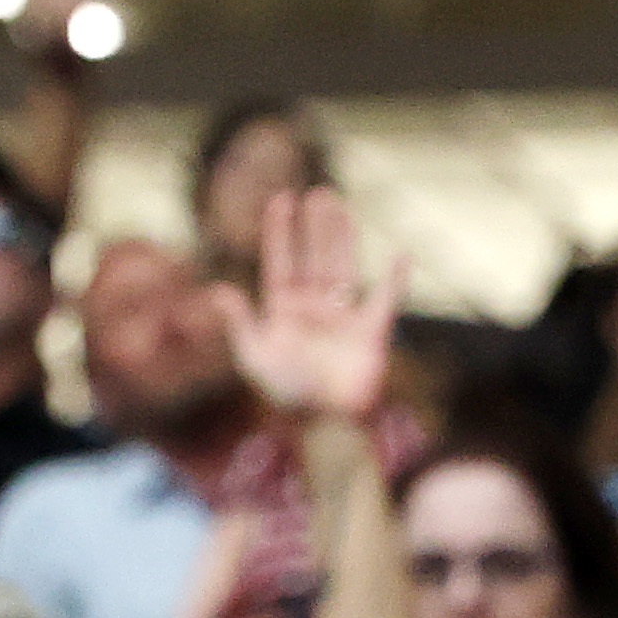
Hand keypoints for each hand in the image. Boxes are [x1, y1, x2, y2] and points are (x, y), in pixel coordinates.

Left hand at [216, 186, 402, 425]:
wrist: (328, 424)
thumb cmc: (288, 395)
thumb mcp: (255, 358)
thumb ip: (241, 323)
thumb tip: (217, 290)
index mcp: (284, 310)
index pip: (281, 262)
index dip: (281, 232)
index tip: (281, 200)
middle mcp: (314, 307)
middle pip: (315, 257)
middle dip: (316, 227)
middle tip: (318, 193)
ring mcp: (344, 317)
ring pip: (344, 267)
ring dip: (343, 237)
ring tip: (342, 206)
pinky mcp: (372, 331)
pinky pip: (386, 300)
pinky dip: (396, 279)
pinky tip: (400, 254)